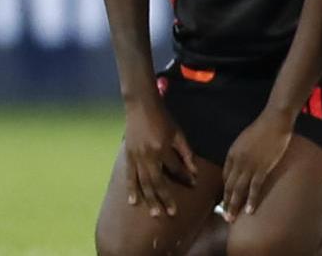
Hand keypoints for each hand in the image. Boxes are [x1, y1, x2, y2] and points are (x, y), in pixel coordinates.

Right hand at [122, 98, 197, 217]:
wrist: (141, 108)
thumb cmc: (163, 119)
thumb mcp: (178, 133)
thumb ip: (185, 152)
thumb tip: (194, 171)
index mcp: (162, 148)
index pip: (176, 168)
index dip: (185, 177)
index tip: (193, 184)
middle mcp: (148, 156)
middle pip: (157, 181)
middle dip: (165, 198)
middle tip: (172, 213)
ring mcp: (136, 158)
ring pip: (143, 183)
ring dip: (150, 199)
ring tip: (156, 213)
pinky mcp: (127, 157)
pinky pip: (129, 177)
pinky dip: (131, 190)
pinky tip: (134, 202)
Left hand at [220, 107, 292, 220]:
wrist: (274, 122)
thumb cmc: (262, 128)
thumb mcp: (244, 140)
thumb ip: (240, 154)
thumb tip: (240, 167)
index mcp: (231, 154)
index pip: (225, 177)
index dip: (225, 190)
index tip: (226, 201)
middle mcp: (237, 162)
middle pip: (229, 186)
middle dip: (227, 203)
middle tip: (226, 217)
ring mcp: (249, 166)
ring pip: (239, 190)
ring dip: (235, 206)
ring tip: (233, 218)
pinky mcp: (262, 168)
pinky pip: (254, 188)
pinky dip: (251, 200)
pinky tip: (249, 210)